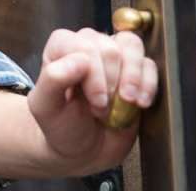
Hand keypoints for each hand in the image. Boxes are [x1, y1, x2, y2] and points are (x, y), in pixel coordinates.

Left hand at [27, 27, 158, 175]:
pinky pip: (149, 64)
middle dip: (111, 83)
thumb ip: (52, 80)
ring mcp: (113, 56)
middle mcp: (88, 45)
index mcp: (62, 46)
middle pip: (110, 47)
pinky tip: (141, 103)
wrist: (84, 150)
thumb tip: (80, 60)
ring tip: (128, 101)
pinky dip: (149, 84)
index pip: (84, 46)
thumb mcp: (46, 108)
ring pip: (132, 45)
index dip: (94, 75)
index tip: (95, 102)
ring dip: (133, 77)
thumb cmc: (61, 126)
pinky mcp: (135, 71)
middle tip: (102, 107)